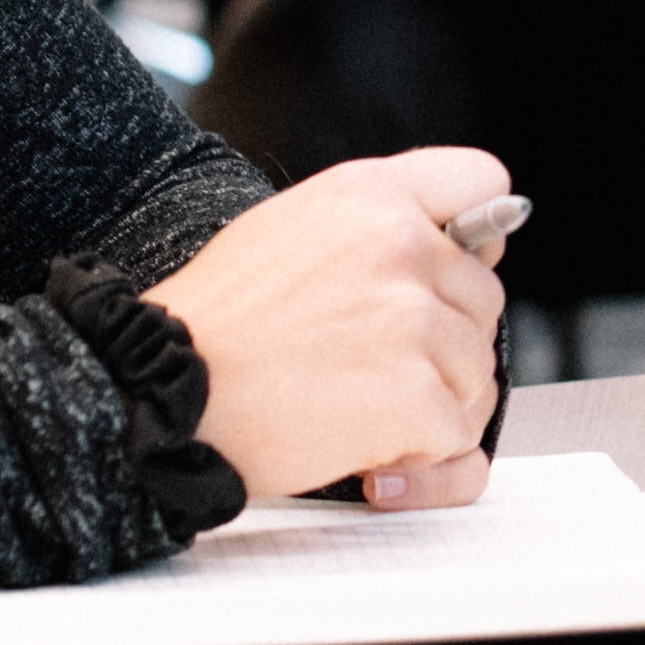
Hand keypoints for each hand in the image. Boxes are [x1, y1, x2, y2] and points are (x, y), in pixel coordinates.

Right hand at [156, 146, 513, 501]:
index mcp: (372, 195)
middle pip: (484, 298)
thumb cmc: (215, 324)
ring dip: (432, 407)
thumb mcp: (290, 230)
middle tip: (369, 367)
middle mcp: (404, 246)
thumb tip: (475, 240)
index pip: (483, 182)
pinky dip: (421, 463)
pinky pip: (458, 439)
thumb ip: (378, 225)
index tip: (456, 267)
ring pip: (477, 373)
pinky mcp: (417, 395)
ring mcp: (415, 322)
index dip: (476, 233)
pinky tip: (365, 456)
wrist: (160, 394)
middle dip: (442, 343)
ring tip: (356, 409)